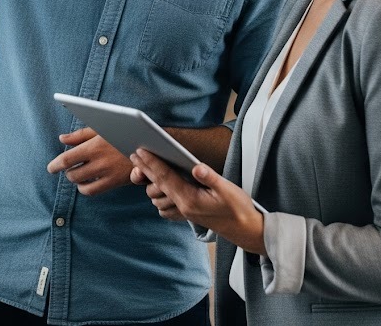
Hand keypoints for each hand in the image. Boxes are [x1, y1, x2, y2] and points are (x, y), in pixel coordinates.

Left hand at [45, 128, 133, 195]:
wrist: (149, 146)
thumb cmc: (123, 133)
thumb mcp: (102, 129)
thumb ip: (80, 135)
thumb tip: (62, 139)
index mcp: (94, 146)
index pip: (67, 159)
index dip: (55, 165)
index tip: (51, 168)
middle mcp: (99, 162)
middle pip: (72, 174)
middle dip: (67, 172)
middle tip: (68, 168)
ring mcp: (107, 174)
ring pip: (81, 184)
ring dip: (75, 180)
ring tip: (77, 174)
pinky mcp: (114, 182)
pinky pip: (92, 191)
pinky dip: (84, 188)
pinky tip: (86, 182)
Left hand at [131, 149, 264, 254]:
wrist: (245, 230)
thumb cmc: (238, 209)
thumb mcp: (228, 190)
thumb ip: (211, 177)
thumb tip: (196, 166)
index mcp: (190, 199)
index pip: (165, 178)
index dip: (152, 163)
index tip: (140, 150)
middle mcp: (183, 206)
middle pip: (158, 185)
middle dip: (145, 169)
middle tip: (134, 153)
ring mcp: (184, 212)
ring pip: (158, 198)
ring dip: (151, 182)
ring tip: (145, 166)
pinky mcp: (187, 214)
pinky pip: (166, 206)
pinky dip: (161, 195)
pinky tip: (162, 185)